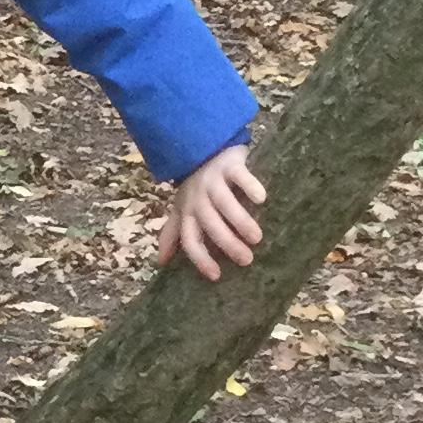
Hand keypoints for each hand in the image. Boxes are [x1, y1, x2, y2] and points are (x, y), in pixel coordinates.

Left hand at [158, 143, 265, 280]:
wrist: (205, 147)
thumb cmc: (197, 187)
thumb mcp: (182, 209)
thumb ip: (173, 234)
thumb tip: (160, 262)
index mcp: (187, 212)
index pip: (190, 239)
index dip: (200, 258)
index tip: (217, 276)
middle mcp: (198, 198)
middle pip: (210, 224)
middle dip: (227, 244)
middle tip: (246, 259)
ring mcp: (213, 180)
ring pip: (225, 203)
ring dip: (241, 221)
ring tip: (257, 238)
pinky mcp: (230, 165)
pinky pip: (240, 176)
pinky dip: (250, 187)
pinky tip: (261, 199)